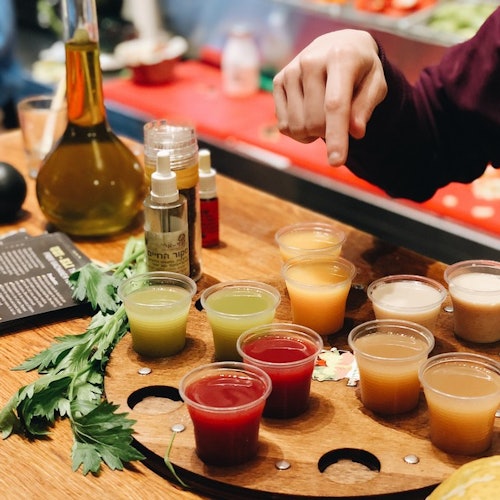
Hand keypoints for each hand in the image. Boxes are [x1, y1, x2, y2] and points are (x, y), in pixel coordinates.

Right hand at [273, 30, 387, 165]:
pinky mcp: (278, 82)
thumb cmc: (361, 69)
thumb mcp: (376, 83)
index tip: (337, 162)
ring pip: (298, 127)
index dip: (336, 136)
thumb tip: (355, 132)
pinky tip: (308, 115)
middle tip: (340, 121)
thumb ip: (367, 106)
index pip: (335, 105)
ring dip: (313, 133)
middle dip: (329, 133)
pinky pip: (284, 126)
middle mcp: (310, 60)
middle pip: (315, 122)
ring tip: (324, 116)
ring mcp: (290, 71)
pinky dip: (299, 131)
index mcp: (340, 57)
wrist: (338, 45)